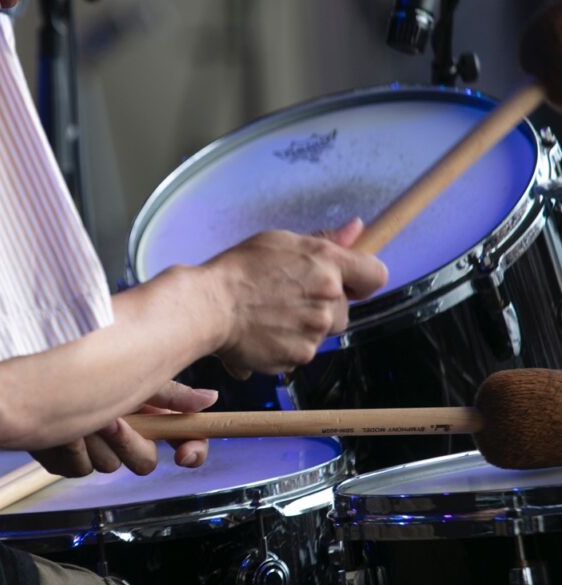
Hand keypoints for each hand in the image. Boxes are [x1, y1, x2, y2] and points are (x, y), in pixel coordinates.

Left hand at [34, 381, 217, 478]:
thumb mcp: (132, 375)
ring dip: (92, 438)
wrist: (28, 375)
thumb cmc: (83, 368)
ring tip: (77, 414)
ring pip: (107, 466)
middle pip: (144, 462)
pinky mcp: (64, 459)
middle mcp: (124, 434)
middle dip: (128, 440)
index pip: (184, 440)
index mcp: (147, 413)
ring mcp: (93, 449)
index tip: (185, 455)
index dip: (192, 450)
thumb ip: (171, 393)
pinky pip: (77, 469)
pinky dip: (66, 447)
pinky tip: (57, 430)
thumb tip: (210, 398)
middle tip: (112, 417)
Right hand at [205, 218, 386, 375]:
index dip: (362, 280)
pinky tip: (265, 332)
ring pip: (322, 332)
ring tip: (271, 316)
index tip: (347, 283)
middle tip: (289, 298)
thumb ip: (324, 240)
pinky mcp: (300, 356)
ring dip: (304, 327)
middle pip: (344, 309)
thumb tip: (357, 228)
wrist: (209, 306)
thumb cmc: (239, 269)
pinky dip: (287, 345)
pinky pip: (303, 351)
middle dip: (323, 306)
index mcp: (327, 263)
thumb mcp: (282, 242)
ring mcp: (315, 331)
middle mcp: (328, 298)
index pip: (375, 275)